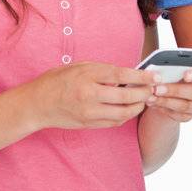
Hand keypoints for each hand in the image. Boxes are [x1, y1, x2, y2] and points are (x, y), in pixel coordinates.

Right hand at [24, 62, 158, 129]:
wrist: (37, 104)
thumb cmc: (56, 81)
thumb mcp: (77, 67)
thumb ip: (100, 70)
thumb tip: (125, 74)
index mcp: (86, 76)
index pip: (120, 76)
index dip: (141, 76)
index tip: (154, 76)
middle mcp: (89, 95)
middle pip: (126, 96)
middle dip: (144, 92)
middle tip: (153, 89)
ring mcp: (89, 112)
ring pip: (123, 113)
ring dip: (138, 107)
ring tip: (144, 100)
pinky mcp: (89, 124)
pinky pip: (114, 122)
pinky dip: (126, 116)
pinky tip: (130, 109)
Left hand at [142, 60, 191, 122]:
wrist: (173, 84)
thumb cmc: (176, 69)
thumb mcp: (176, 64)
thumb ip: (173, 64)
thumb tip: (160, 68)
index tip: (186, 75)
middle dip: (175, 91)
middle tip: (158, 89)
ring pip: (186, 106)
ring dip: (166, 102)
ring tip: (151, 97)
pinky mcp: (190, 115)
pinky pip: (178, 115)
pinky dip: (164, 109)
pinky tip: (154, 103)